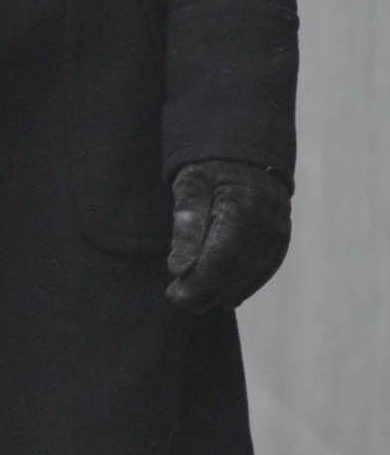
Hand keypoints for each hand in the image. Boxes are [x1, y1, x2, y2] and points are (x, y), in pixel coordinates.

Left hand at [165, 159, 291, 311]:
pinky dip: (242, 285)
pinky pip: (264, 270)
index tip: (174, 294)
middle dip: (207, 291)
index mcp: (242, 207)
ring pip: (252, 274)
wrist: (245, 152)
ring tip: (195, 301)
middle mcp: (267, 223)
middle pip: (236, 270)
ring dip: (223, 293)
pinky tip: (223, 296)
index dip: (198, 280)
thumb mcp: (189, 185)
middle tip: (179, 302)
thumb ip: (185, 223)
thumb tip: (178, 267)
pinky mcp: (281, 239)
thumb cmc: (209, 168)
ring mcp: (279, 232)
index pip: (220, 257)